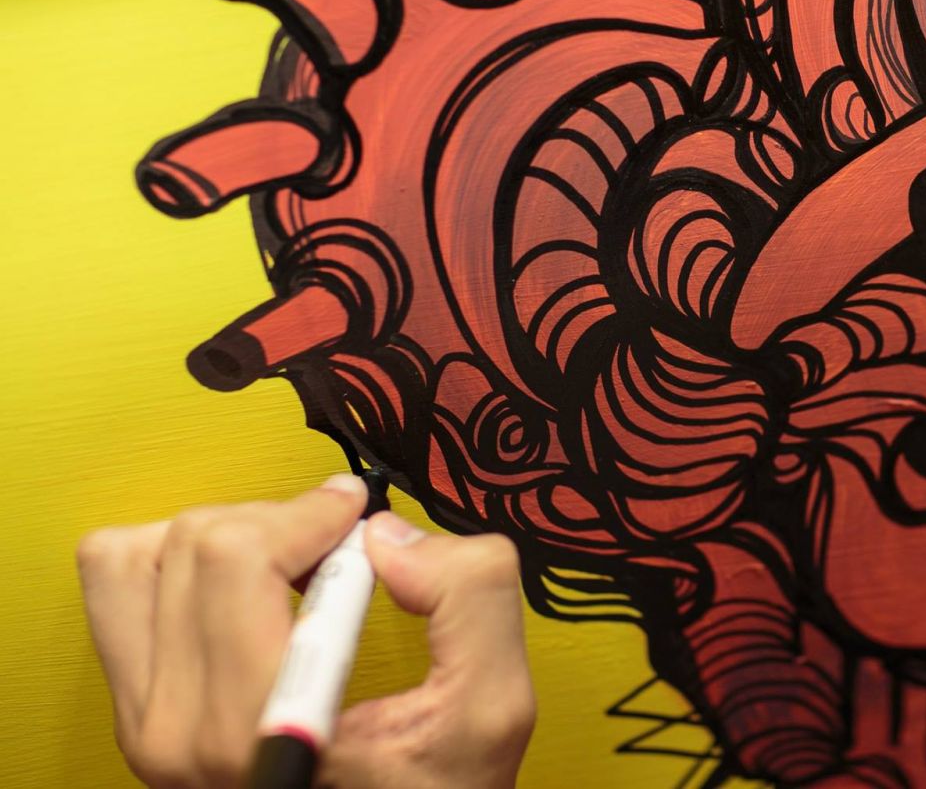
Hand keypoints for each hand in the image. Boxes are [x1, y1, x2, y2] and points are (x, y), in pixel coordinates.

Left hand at [76, 475, 535, 788]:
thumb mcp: (491, 708)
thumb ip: (471, 600)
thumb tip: (391, 537)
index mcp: (255, 726)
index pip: (234, 559)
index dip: (310, 514)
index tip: (358, 519)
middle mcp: (179, 728)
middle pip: (191, 545)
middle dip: (277, 521)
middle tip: (335, 547)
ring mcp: (147, 722)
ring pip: (130, 560)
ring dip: (216, 538)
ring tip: (282, 564)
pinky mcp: (138, 713)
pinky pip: (119, 595)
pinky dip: (178, 566)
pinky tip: (244, 588)